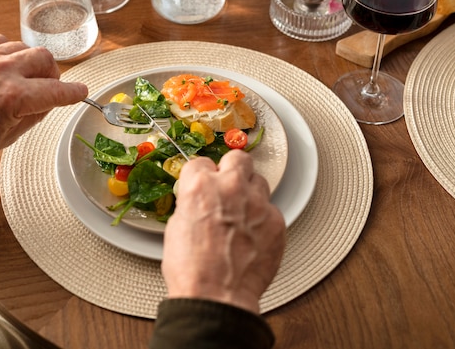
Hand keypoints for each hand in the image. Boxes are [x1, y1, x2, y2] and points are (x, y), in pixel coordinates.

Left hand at [0, 34, 87, 162]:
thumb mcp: (8, 137)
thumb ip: (34, 116)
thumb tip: (49, 103)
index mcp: (12, 98)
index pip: (55, 91)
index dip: (73, 93)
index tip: (80, 92)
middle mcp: (1, 73)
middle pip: (45, 58)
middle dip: (52, 73)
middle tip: (47, 84)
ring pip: (24, 47)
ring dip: (29, 62)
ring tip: (22, 76)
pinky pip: (0, 41)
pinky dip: (7, 52)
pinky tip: (3, 66)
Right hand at [161, 149, 285, 313]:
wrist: (218, 297)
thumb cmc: (193, 270)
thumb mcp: (177, 227)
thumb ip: (193, 204)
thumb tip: (200, 202)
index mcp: (200, 186)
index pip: (202, 162)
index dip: (202, 175)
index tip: (204, 182)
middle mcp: (231, 188)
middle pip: (238, 158)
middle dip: (232, 169)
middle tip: (229, 184)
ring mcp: (258, 203)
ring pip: (259, 181)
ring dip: (250, 192)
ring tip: (243, 212)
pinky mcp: (277, 222)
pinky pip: (272, 210)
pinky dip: (263, 219)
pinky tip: (253, 235)